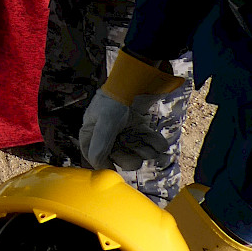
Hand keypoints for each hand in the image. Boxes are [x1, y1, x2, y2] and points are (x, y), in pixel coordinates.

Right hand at [80, 49, 186, 169]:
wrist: (134, 82)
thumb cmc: (114, 101)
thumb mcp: (105, 123)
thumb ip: (101, 144)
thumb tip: (97, 165)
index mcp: (91, 132)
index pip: (93, 154)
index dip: (103, 163)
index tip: (114, 168)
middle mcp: (106, 133)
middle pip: (117, 155)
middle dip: (130, 158)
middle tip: (138, 160)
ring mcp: (123, 131)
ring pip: (134, 149)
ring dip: (145, 152)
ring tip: (153, 151)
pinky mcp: (137, 127)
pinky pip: (146, 140)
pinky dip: (154, 143)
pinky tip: (160, 144)